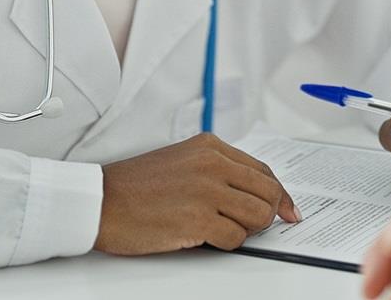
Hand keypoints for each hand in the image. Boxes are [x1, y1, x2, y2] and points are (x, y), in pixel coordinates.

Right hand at [95, 133, 299, 254]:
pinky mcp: (198, 219)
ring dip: (246, 230)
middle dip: (267, 214)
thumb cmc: (136, 186)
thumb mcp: (182, 161)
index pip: (263, 170)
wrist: (100, 201)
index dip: (281, 194)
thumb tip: (254, 194)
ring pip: (258, 216)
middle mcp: (213, 164)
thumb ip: (218, 170)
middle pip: (268, 192)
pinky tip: (207, 238)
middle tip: (253, 226)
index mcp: (210, 146)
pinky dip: (228, 243)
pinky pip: (235, 238)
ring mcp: (207, 191)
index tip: (289, 210)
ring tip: (222, 230)